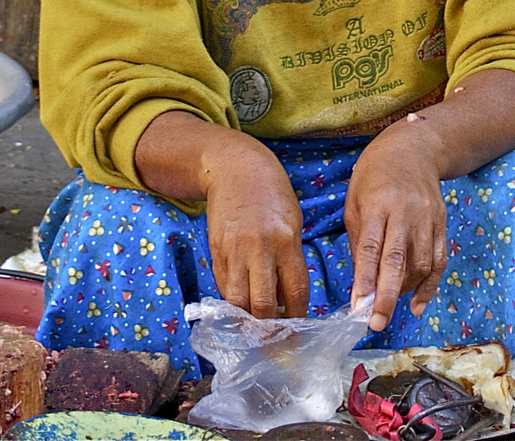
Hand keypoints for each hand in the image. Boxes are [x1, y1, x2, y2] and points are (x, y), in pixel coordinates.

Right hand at [134, 111, 309, 320]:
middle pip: (263, 304)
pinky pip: (224, 285)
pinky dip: (232, 302)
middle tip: (275, 345)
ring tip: (255, 335)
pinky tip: (240, 310)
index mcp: (286, 241)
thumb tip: (287, 300)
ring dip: (247, 322)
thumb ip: (290, 260)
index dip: (297, 319)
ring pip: (238, 301)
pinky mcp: (215, 250)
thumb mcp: (293, 223)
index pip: (295, 293)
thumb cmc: (272, 194)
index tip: (298, 334)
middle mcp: (259, 248)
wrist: (235, 168)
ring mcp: (233, 251)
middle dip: (269, 331)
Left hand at [344, 116, 448, 331]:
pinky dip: (429, 287)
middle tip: (375, 323)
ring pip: (421, 264)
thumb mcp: (355, 201)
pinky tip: (418, 305)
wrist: (412, 149)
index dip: (365, 280)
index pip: (371, 248)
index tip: (359, 306)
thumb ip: (359, 240)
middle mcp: (405, 213)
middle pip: (397, 261)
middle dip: (386, 297)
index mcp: (377, 205)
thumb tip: (361, 282)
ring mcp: (427, 219)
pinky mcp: (442, 224)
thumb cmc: (373, 177)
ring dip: (405, 292)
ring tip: (388, 307)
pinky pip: (438, 261)